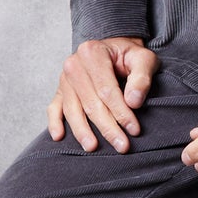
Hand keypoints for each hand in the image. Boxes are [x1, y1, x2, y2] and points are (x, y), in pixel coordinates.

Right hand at [49, 36, 160, 151]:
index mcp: (92, 52)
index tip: (134, 129)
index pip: (107, 90)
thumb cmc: (130, 56)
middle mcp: (74, 64)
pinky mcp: (59, 90)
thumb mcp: (144, 59)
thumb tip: (133, 102)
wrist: (114, 49)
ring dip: (82, 131)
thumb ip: (142, 78)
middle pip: (90, 103)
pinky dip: (55, 123)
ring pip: (72, 109)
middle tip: (122, 146)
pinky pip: (53, 108)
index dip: (121, 112)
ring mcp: (64, 78)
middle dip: (107, 127)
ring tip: (93, 147)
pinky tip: (59, 137)